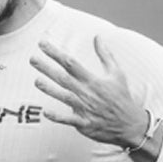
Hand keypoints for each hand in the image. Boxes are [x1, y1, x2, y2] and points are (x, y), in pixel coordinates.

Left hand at [30, 35, 148, 148]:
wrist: (130, 124)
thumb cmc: (121, 97)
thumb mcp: (117, 73)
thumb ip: (105, 55)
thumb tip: (97, 36)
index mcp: (94, 80)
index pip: (71, 63)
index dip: (56, 54)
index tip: (43, 45)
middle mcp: (87, 93)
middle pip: (64, 78)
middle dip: (47, 68)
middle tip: (32, 59)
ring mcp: (85, 109)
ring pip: (64, 97)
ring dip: (50, 89)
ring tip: (36, 81)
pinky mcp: (84, 124)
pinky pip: (69, 120)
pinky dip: (58, 117)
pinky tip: (45, 112)